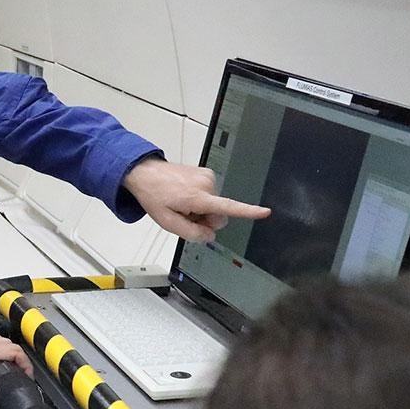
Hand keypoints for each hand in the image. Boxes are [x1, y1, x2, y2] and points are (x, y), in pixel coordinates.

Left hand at [122, 157, 268, 241]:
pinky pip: (209, 194)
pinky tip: (184, 196)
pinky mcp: (206, 173)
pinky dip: (199, 199)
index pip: (228, 207)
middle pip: (219, 214)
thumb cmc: (154, 195)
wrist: (145, 173)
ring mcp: (207, 177)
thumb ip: (191, 233)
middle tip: (185, 216)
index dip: (248, 211)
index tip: (265, 212)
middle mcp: (206, 184)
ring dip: (200, 209)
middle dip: (206, 220)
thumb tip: (210, 235)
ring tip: (181, 204)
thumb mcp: (168, 222)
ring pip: (214, 205)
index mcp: (198, 197)